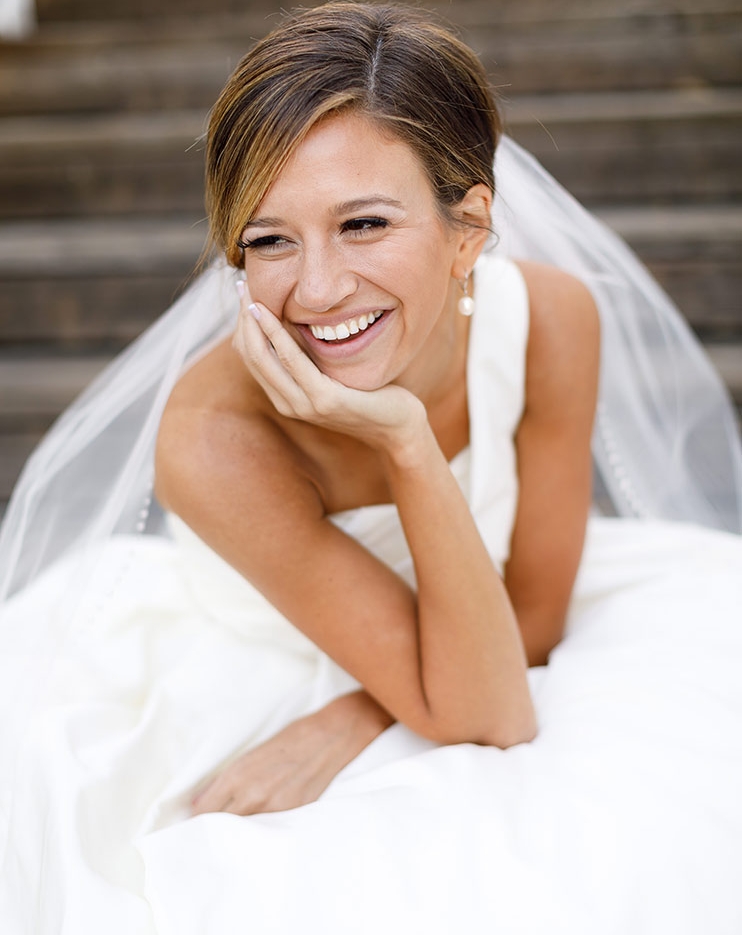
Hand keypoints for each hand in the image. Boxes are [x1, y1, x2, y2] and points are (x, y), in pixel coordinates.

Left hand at [191, 691, 392, 816]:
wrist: (330, 735)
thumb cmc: (290, 738)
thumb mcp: (252, 753)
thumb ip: (225, 781)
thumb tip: (200, 803)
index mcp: (239, 775)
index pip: (205, 812)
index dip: (196, 821)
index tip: (192, 825)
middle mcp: (254, 795)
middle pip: (220, 827)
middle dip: (213, 829)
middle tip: (209, 832)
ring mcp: (276, 808)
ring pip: (243, 832)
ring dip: (236, 832)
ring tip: (232, 832)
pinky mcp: (294, 814)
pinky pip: (268, 830)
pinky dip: (260, 830)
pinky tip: (258, 828)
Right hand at [232, 290, 425, 452]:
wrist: (396, 427)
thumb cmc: (368, 396)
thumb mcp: (331, 375)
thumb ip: (310, 359)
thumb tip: (295, 322)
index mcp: (286, 399)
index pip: (251, 359)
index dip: (242, 326)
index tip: (244, 295)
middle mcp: (289, 404)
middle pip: (251, 356)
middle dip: (242, 319)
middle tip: (241, 286)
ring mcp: (305, 404)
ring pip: (263, 357)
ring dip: (252, 322)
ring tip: (249, 293)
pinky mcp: (324, 400)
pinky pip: (291, 360)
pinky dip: (275, 333)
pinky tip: (270, 313)